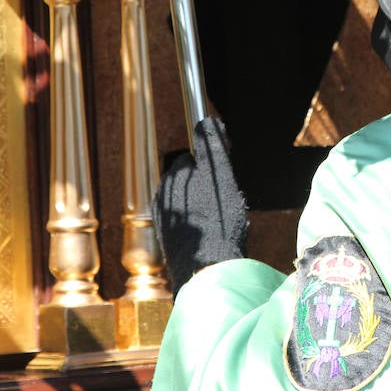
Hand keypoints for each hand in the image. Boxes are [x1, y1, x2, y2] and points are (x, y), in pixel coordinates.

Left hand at [152, 116, 247, 295]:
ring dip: (206, 205)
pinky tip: (214, 234)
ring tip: (223, 220)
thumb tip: (207, 119)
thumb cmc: (218, 221)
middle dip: (209, 185)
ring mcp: (165, 220)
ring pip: (192, 202)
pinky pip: (190, 222)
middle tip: (227, 201)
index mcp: (172, 179)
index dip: (212, 164)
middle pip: (192, 180)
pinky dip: (202, 223)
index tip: (227, 176)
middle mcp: (162, 197)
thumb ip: (212, 146)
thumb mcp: (221, 176)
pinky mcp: (169, 240)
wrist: (207, 270)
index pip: (193, 158)